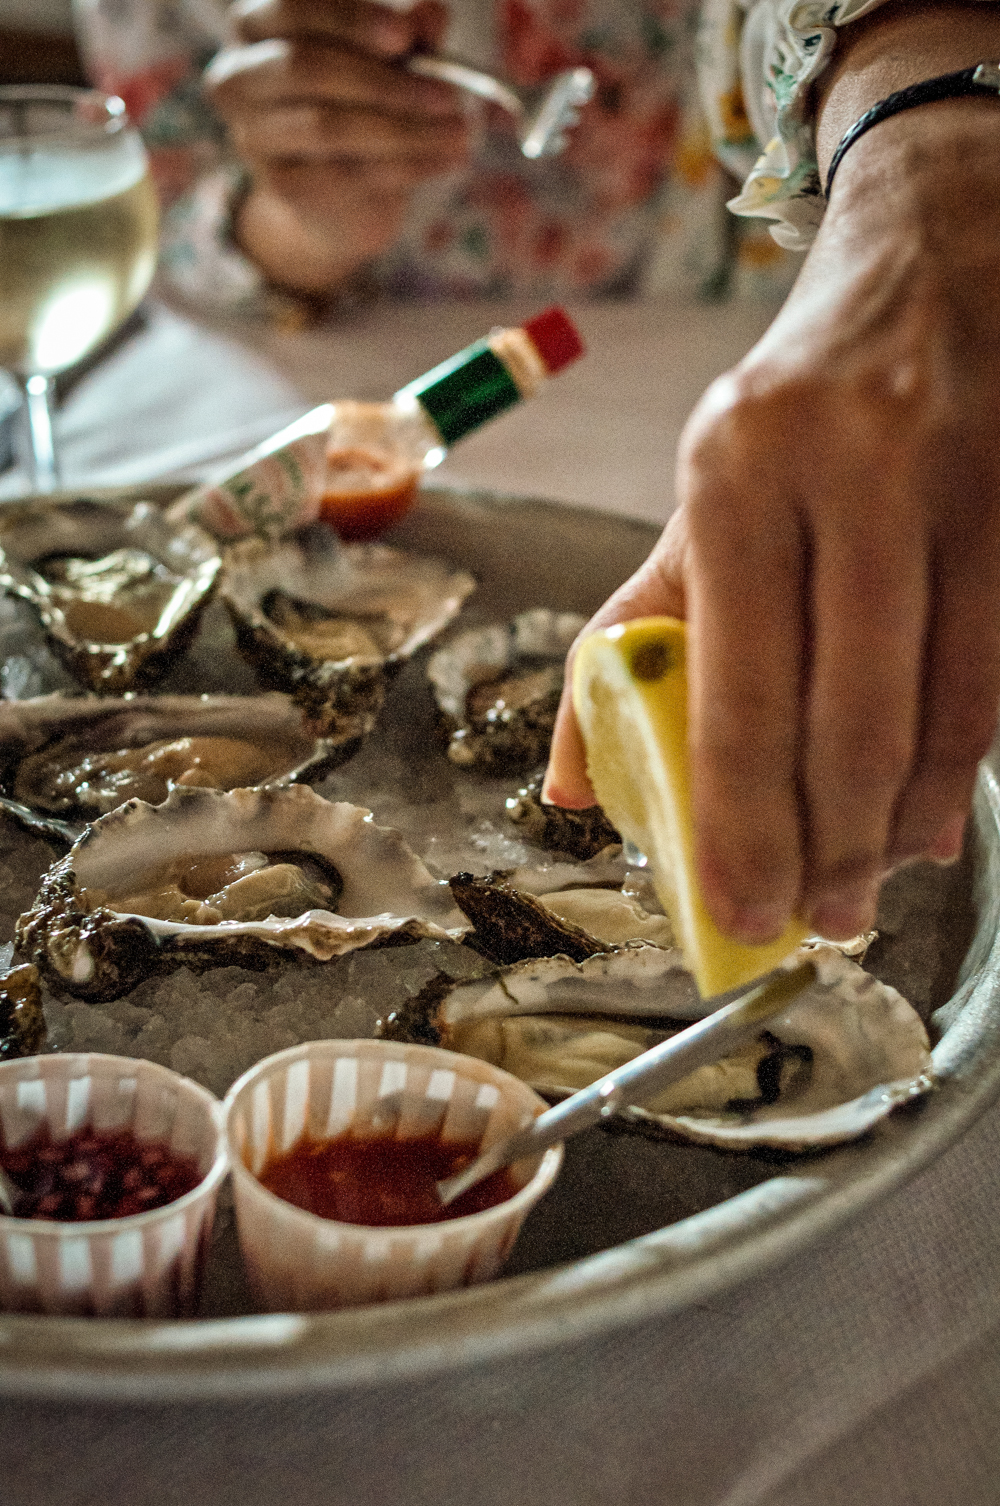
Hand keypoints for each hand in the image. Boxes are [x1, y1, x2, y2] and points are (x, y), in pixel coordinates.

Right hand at [205, 0, 469, 293]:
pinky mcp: (280, 184)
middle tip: (448, 96)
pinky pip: (345, 173)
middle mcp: (239, 75)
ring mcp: (253, 134)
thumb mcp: (389, 55)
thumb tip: (428, 15)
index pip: (292, 6)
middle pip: (305, 67)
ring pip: (327, 126)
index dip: (348, 19)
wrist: (342, 189)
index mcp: (257, 23)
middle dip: (383, 81)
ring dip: (403, 130)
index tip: (404, 36)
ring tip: (459, 133)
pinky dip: (404, 166)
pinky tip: (443, 161)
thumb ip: (406, 31)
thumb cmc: (362, 97)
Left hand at [545, 97, 999, 943]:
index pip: (741, 687)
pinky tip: (931, 817)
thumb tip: (578, 785)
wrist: (937, 265)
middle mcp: (851, 475)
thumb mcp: (699, 499)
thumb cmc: (795, 408)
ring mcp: (959, 488)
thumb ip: (633, 639)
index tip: (738, 907)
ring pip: (938, 712)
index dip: (742, 819)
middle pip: (849, 719)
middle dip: (829, 846)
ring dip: (900, 825)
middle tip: (814, 921)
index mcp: (738, 476)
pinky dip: (962, 767)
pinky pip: (994, 675)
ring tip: (868, 885)